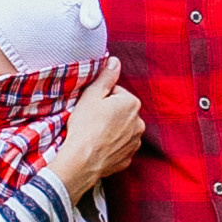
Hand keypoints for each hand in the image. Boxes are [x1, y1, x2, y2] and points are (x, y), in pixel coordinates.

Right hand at [50, 56, 145, 196]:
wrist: (82, 160)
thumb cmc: (86, 126)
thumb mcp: (92, 95)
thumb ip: (106, 76)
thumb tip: (115, 62)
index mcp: (132, 103)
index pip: (116, 93)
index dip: (101, 98)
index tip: (91, 106)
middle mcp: (139, 122)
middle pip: (121, 112)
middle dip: (109, 114)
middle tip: (91, 120)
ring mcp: (135, 142)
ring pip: (122, 129)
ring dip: (112, 130)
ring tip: (94, 134)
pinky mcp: (128, 158)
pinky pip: (120, 147)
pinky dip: (112, 146)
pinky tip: (99, 147)